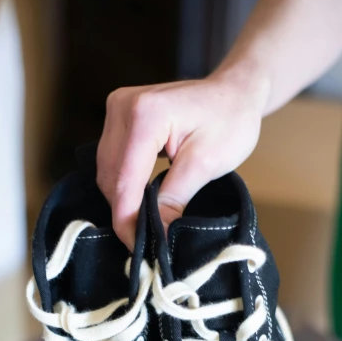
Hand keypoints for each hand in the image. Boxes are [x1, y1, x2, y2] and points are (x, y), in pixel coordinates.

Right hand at [96, 71, 268, 248]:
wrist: (234, 92)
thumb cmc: (230, 121)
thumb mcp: (205, 165)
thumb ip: (174, 198)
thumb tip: (155, 233)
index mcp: (145, 115)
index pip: (125, 180)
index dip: (127, 219)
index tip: (136, 249)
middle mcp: (122, 106)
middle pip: (110, 176)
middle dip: (124, 211)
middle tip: (144, 242)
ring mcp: (117, 108)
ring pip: (107, 170)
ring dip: (122, 199)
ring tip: (143, 224)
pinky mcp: (118, 116)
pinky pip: (112, 159)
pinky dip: (123, 184)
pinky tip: (139, 201)